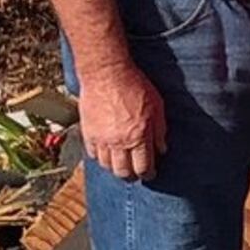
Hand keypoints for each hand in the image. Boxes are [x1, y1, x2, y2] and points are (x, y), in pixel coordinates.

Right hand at [80, 62, 168, 183]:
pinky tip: (105, 154)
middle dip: (131, 176)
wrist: (107, 73)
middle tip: (135, 174)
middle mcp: (119, 142)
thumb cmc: (135, 86)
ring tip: (120, 165)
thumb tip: (162, 149)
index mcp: (138, 137)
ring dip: (114, 168)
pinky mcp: (87, 132)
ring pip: (106, 165)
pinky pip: (92, 154)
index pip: (143, 167)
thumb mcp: (157, 106)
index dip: (148, 174)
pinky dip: (99, 157)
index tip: (150, 174)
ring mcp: (101, 139)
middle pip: (123, 171)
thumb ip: (160, 131)